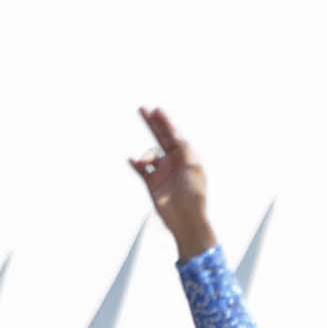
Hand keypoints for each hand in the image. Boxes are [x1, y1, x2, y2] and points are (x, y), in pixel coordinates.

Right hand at [129, 106, 215, 259]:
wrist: (186, 218)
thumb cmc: (194, 193)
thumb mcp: (193, 167)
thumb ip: (184, 149)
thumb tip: (177, 135)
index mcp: (186, 156)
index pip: (174, 134)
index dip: (166, 122)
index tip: (157, 109)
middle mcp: (174, 161)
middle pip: (160, 138)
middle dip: (152, 124)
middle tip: (142, 108)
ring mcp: (162, 171)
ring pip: (149, 155)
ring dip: (145, 156)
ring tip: (144, 163)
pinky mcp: (152, 183)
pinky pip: (141, 169)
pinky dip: (136, 163)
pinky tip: (132, 160)